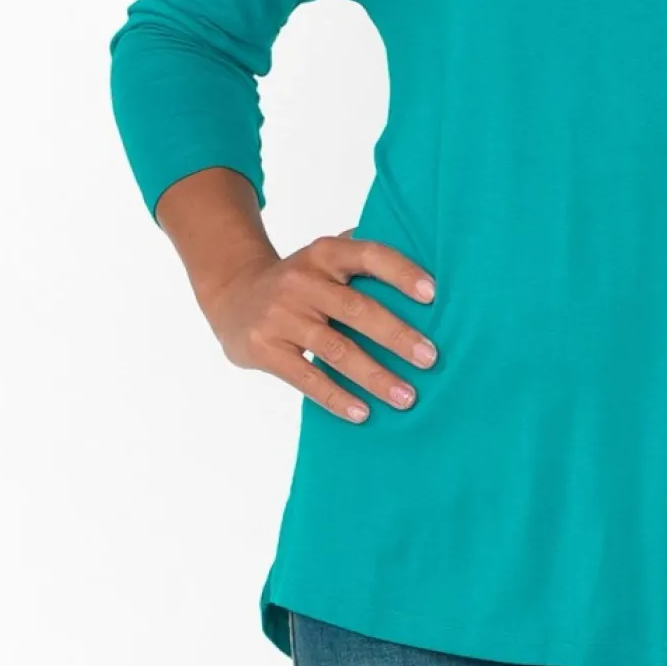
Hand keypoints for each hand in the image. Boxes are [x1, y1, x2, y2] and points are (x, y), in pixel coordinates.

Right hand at [200, 229, 438, 422]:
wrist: (232, 295)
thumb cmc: (299, 279)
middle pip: (357, 309)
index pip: (368, 255)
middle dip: (397, 336)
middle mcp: (302, 281)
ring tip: (406, 397)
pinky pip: (306, 377)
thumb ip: (362, 254)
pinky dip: (336, 397)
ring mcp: (281, 316)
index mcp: (324, 253)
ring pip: (335, 349)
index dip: (401, 272)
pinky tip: (363, 413)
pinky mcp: (265, 349)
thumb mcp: (323, 256)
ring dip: (374, 376)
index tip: (434, 295)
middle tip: (430, 358)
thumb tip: (425, 253)